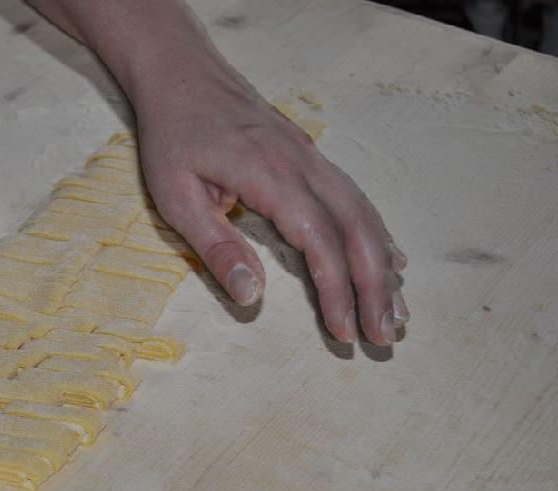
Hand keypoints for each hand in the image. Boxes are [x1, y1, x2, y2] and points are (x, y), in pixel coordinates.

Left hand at [26, 0, 408, 345]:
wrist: (181, 76)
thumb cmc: (173, 137)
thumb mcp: (176, 197)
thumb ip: (216, 247)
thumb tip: (252, 297)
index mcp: (270, 176)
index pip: (319, 240)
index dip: (336, 288)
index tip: (344, 331)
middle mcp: (302, 165)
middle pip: (355, 230)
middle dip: (375, 287)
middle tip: (385, 337)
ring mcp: (310, 157)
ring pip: (362, 213)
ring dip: (382, 265)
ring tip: (396, 311)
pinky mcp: (308, 156)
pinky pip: (353, 198)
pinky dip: (375, 233)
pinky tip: (389, 260)